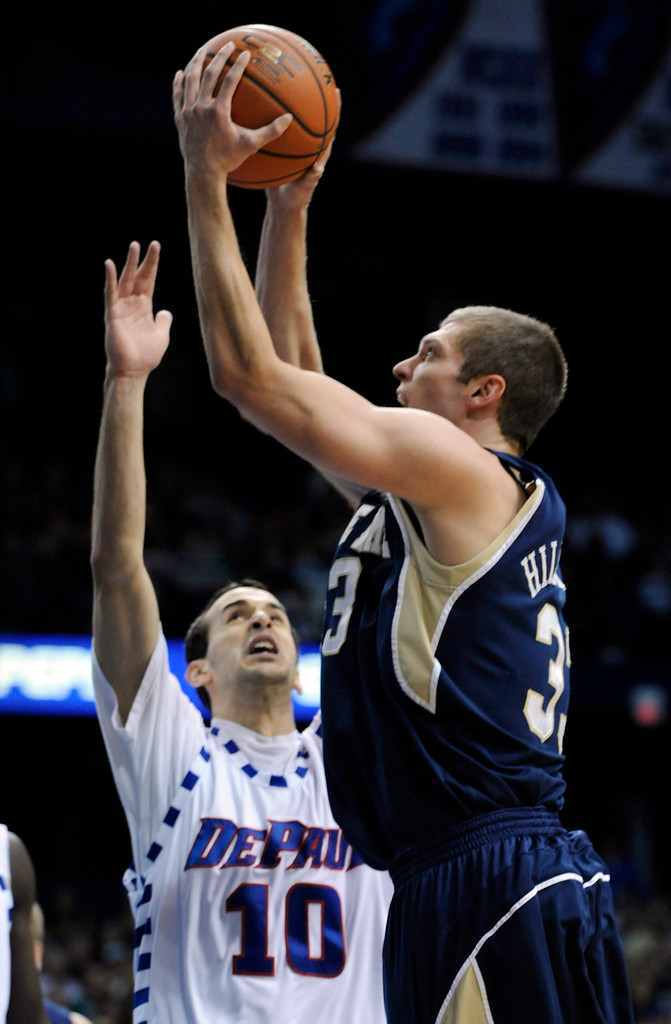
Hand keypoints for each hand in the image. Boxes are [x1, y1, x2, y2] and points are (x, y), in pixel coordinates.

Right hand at [103, 240, 172, 376]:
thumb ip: (164, 321)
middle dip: (142, 259)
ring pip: (124, 280)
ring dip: (128, 264)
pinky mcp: (112, 314)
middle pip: (138, 276)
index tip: (156, 246)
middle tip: (146, 242)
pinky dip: (109, 279)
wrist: (133, 371)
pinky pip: (110, 294)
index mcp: (144, 306)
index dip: (152, 264)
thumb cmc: (146, 355)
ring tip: (133, 246)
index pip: (149, 279)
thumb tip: (166, 311)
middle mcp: (132, 303)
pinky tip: (109, 264)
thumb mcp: (162, 335)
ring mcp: (121, 307)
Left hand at [173, 39, 292, 180]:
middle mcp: (201, 108)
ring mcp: (188, 112)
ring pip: (191, 80)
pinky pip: (178, 95)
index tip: (245, 53)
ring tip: (202, 51)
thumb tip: (289, 119)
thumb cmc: (228, 160)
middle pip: (209, 73)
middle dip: (219, 56)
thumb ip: (270, 132)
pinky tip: (181, 73)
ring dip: (196, 62)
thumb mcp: (251, 145)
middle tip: (227, 45)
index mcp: (219, 111)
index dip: (238, 65)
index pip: (229, 80)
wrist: (203, 174)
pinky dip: (179, 83)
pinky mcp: (179, 118)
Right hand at [265, 91, 340, 211]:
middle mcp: (309, 145)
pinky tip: (262, 103)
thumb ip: (311, 179)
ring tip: (288, 79)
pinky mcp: (283, 148)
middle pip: (315, 115)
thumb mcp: (302, 189)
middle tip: (316, 74)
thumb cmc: (295, 198)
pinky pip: (278, 127)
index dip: (335, 110)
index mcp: (318, 152)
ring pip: (296, 118)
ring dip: (293, 100)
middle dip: (317, 95)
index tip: (336, 90)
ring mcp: (295, 145)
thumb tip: (319, 169)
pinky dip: (273, 116)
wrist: (282, 204)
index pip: (330, 126)